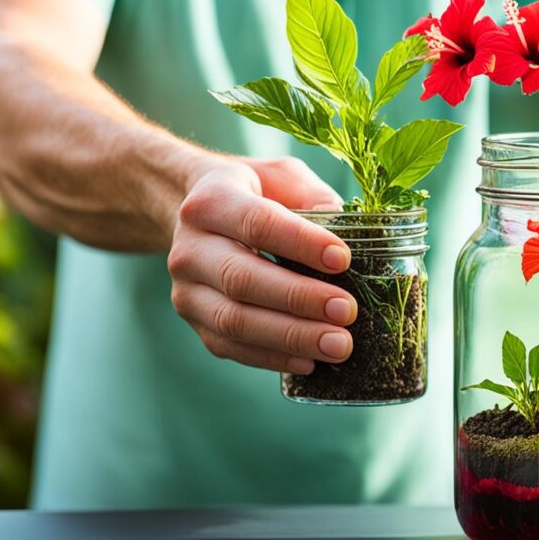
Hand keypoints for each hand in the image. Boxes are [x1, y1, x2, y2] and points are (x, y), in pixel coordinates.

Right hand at [168, 156, 355, 373]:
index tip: (343, 259)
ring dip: (290, 337)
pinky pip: (230, 347)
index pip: (257, 224)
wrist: (197, 215)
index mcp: (212, 201)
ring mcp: (186, 289)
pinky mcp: (195, 321)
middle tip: (347, 311)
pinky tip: (309, 361)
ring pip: (233, 320)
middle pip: (242, 279)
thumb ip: (314, 197)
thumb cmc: (254, 193)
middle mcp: (190, 247)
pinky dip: (270, 358)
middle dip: (299, 298)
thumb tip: (351, 230)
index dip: (301, 243)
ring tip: (338, 345)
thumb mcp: (283, 178)